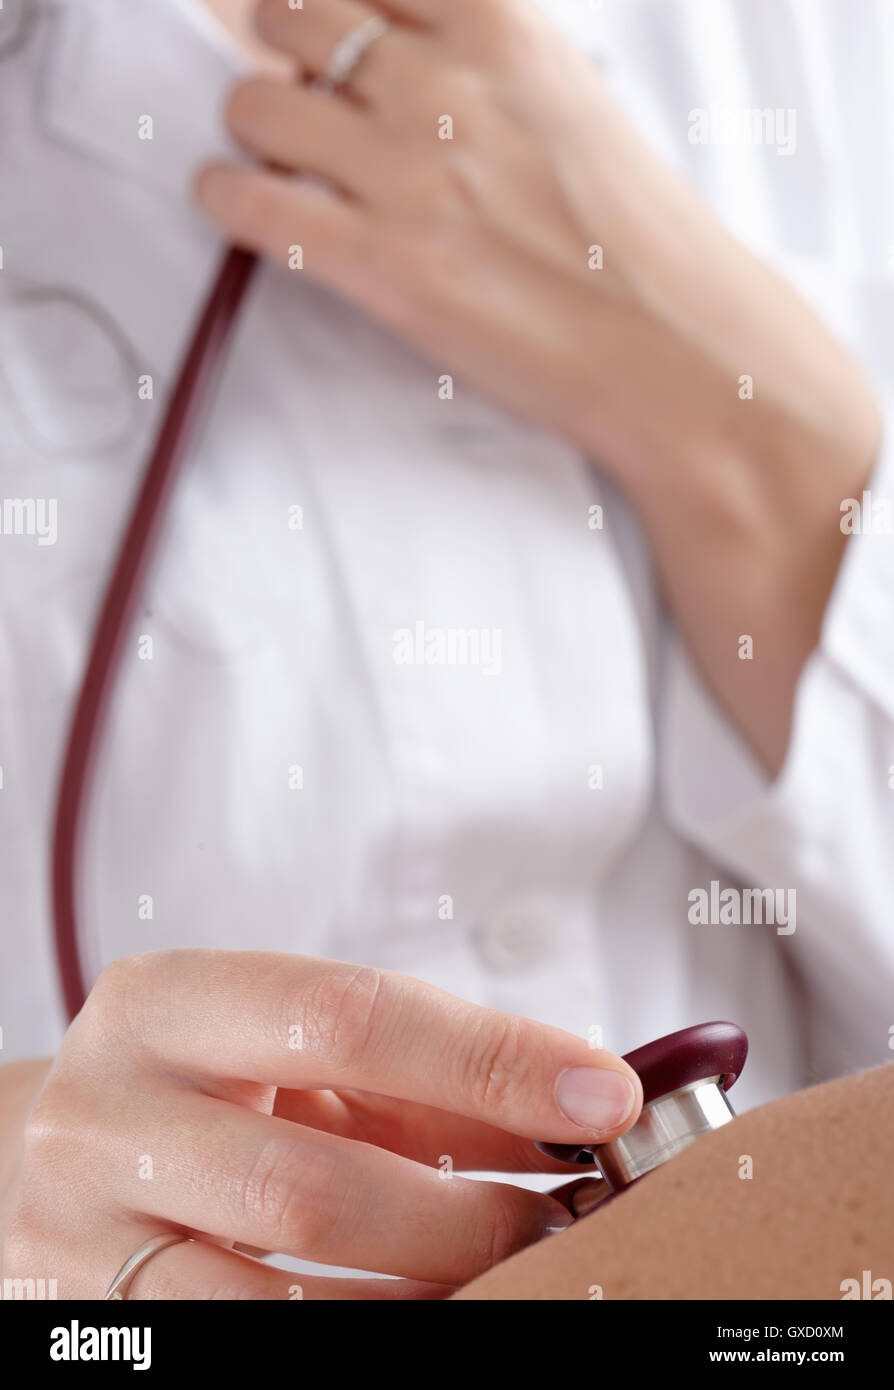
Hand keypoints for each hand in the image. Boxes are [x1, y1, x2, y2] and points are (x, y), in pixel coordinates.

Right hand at [2, 950, 639, 1297]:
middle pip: (310, 1182)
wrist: (57, 1153)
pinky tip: (420, 1310)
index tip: (603, 1094)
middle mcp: (109, 1108)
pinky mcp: (88, 1320)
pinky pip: (246, 1345)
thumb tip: (577, 1104)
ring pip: (278, 1289)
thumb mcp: (301, 1053)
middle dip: (466, 1218)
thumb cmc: (210, 1084)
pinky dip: (359, 1330)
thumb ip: (426, 1079)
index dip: (486, 1058)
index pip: (346, 1016)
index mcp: (168, 1000)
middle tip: (564, 1224)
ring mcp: (84, 1226)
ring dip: (423, 1292)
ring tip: (509, 1275)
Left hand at [195, 0, 880, 771]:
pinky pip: (250, 202)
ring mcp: (409, 175)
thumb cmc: (637, 244)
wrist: (677, 352)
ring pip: (256, 104)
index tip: (320, 33)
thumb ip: (484, 68)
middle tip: (301, 106)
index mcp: (503, 29)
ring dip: (253, 133)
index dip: (330, 4)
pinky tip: (244, 212)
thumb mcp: (573, 105)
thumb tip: (401, 56)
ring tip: (282, 170)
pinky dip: (228, 201)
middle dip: (282, 56)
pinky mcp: (383, 265)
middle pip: (293, 18)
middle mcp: (446, 85)